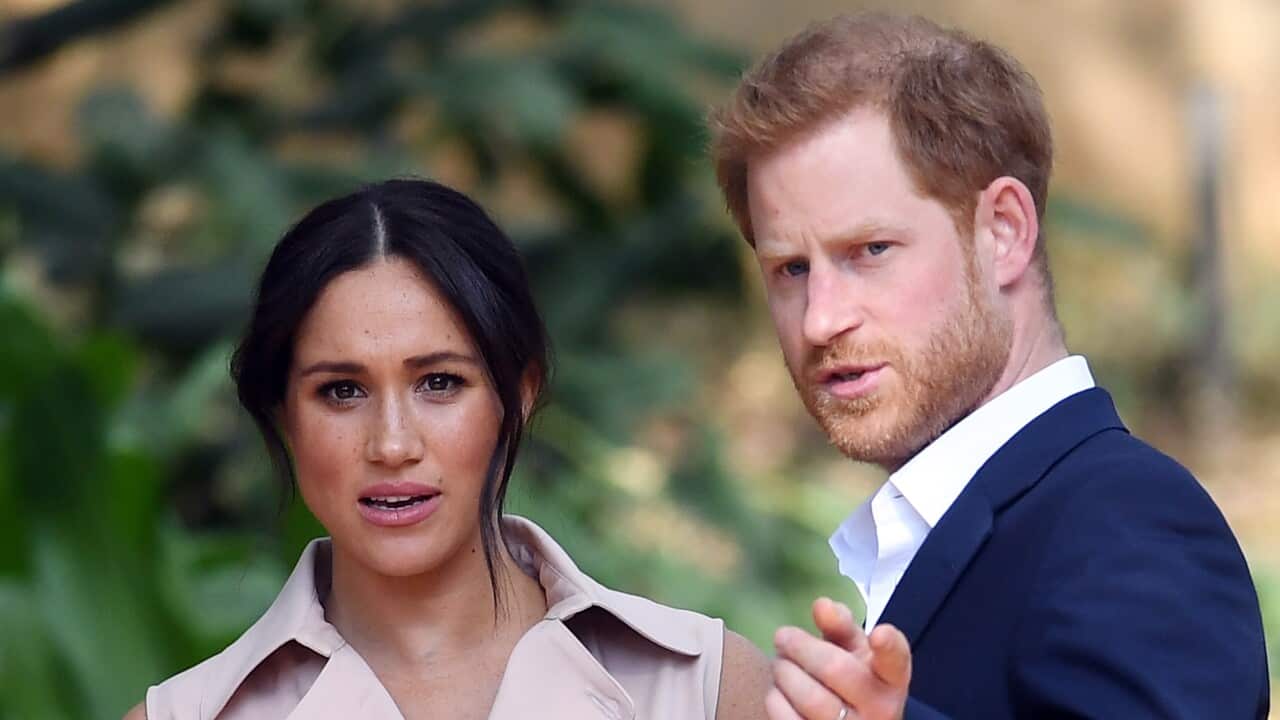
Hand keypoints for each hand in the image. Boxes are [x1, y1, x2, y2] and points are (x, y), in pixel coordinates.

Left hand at [767, 597, 910, 719]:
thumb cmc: (852, 679)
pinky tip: (780, 690)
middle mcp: (880, 710)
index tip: (879, 634)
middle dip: (799, 646)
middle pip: (835, 669)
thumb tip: (822, 605)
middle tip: (783, 637)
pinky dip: (776, 698)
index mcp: (891, 678)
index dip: (888, 646)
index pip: (895, 660)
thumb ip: (841, 625)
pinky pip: (787, 718)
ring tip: (781, 662)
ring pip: (809, 697)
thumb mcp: (855, 651)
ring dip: (784, 672)